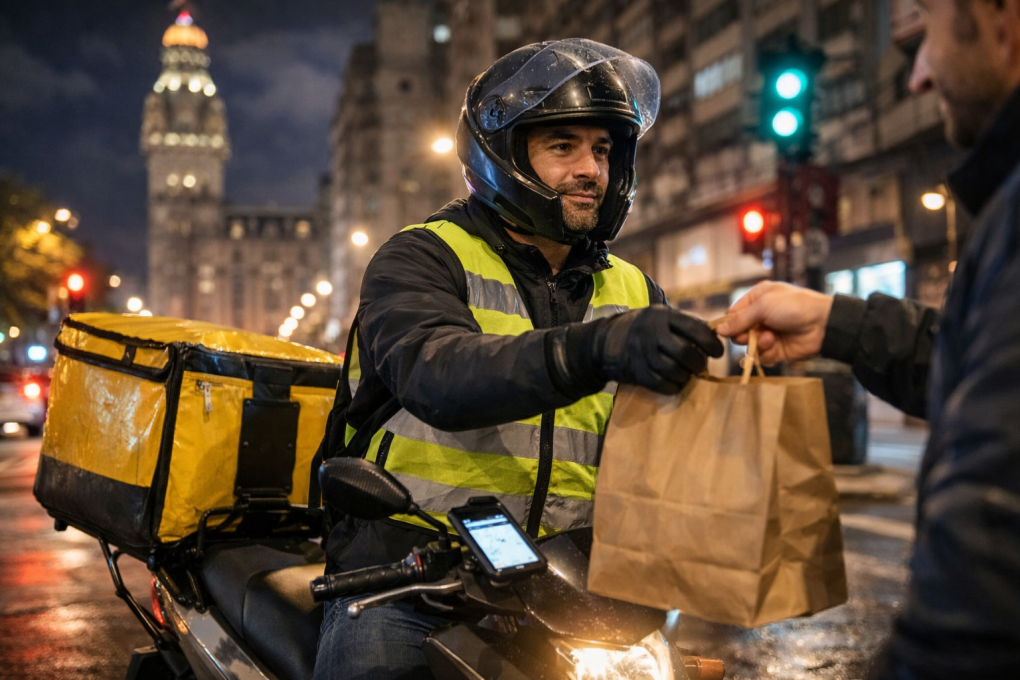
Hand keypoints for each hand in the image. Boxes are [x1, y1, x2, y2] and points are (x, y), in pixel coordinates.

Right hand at [597, 305, 723, 393]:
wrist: (610, 341)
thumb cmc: (648, 329)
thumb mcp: (664, 317)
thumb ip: (688, 325)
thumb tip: (718, 338)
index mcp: (663, 315)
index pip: (696, 329)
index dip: (712, 343)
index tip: (718, 352)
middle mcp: (651, 332)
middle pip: (685, 353)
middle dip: (699, 363)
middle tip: (701, 365)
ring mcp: (642, 353)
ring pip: (675, 371)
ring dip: (687, 375)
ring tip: (688, 372)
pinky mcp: (636, 372)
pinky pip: (662, 385)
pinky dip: (674, 386)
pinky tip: (677, 381)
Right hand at [715, 282, 832, 364]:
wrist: (822, 325)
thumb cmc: (794, 307)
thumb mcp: (763, 306)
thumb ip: (740, 319)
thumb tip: (718, 330)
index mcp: (757, 299)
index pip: (734, 313)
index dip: (729, 323)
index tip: (727, 330)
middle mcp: (762, 316)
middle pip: (738, 331)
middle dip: (742, 335)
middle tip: (747, 336)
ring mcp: (769, 333)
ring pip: (749, 345)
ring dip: (756, 343)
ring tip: (769, 339)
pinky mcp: (776, 349)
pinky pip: (761, 356)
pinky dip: (766, 352)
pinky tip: (775, 345)